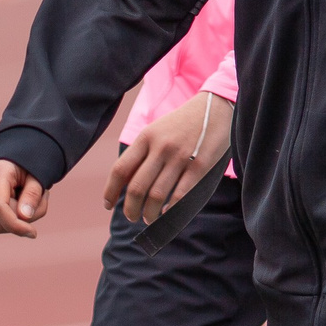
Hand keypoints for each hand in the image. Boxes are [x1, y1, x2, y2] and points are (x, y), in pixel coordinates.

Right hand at [0, 159, 47, 237]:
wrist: (18, 160)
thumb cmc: (30, 165)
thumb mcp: (38, 175)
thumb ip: (32, 194)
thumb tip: (24, 216)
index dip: (15, 224)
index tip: (33, 232)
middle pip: (3, 219)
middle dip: (27, 217)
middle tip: (43, 196)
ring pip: (1, 226)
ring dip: (23, 219)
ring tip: (33, 198)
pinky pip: (0, 225)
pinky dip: (16, 220)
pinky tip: (22, 203)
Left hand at [105, 91, 232, 224]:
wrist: (216, 106)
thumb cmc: (182, 123)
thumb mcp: (157, 130)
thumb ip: (142, 153)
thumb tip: (125, 184)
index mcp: (146, 137)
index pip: (120, 169)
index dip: (110, 191)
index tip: (108, 205)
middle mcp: (161, 147)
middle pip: (136, 187)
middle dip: (130, 209)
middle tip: (132, 217)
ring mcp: (180, 156)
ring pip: (156, 195)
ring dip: (150, 214)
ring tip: (149, 218)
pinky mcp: (200, 166)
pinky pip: (180, 195)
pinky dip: (171, 210)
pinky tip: (167, 214)